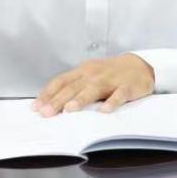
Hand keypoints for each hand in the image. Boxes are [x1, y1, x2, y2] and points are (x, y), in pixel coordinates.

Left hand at [33, 53, 155, 116]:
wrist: (140, 65)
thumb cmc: (111, 73)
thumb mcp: (90, 75)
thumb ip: (74, 86)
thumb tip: (51, 104)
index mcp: (83, 71)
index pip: (61, 82)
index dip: (48, 94)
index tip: (36, 107)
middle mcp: (94, 74)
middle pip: (74, 87)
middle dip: (58, 100)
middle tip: (46, 113)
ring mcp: (111, 79)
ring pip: (94, 89)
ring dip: (81, 99)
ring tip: (69, 110)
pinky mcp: (127, 86)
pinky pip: (119, 95)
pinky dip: (112, 102)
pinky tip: (105, 111)